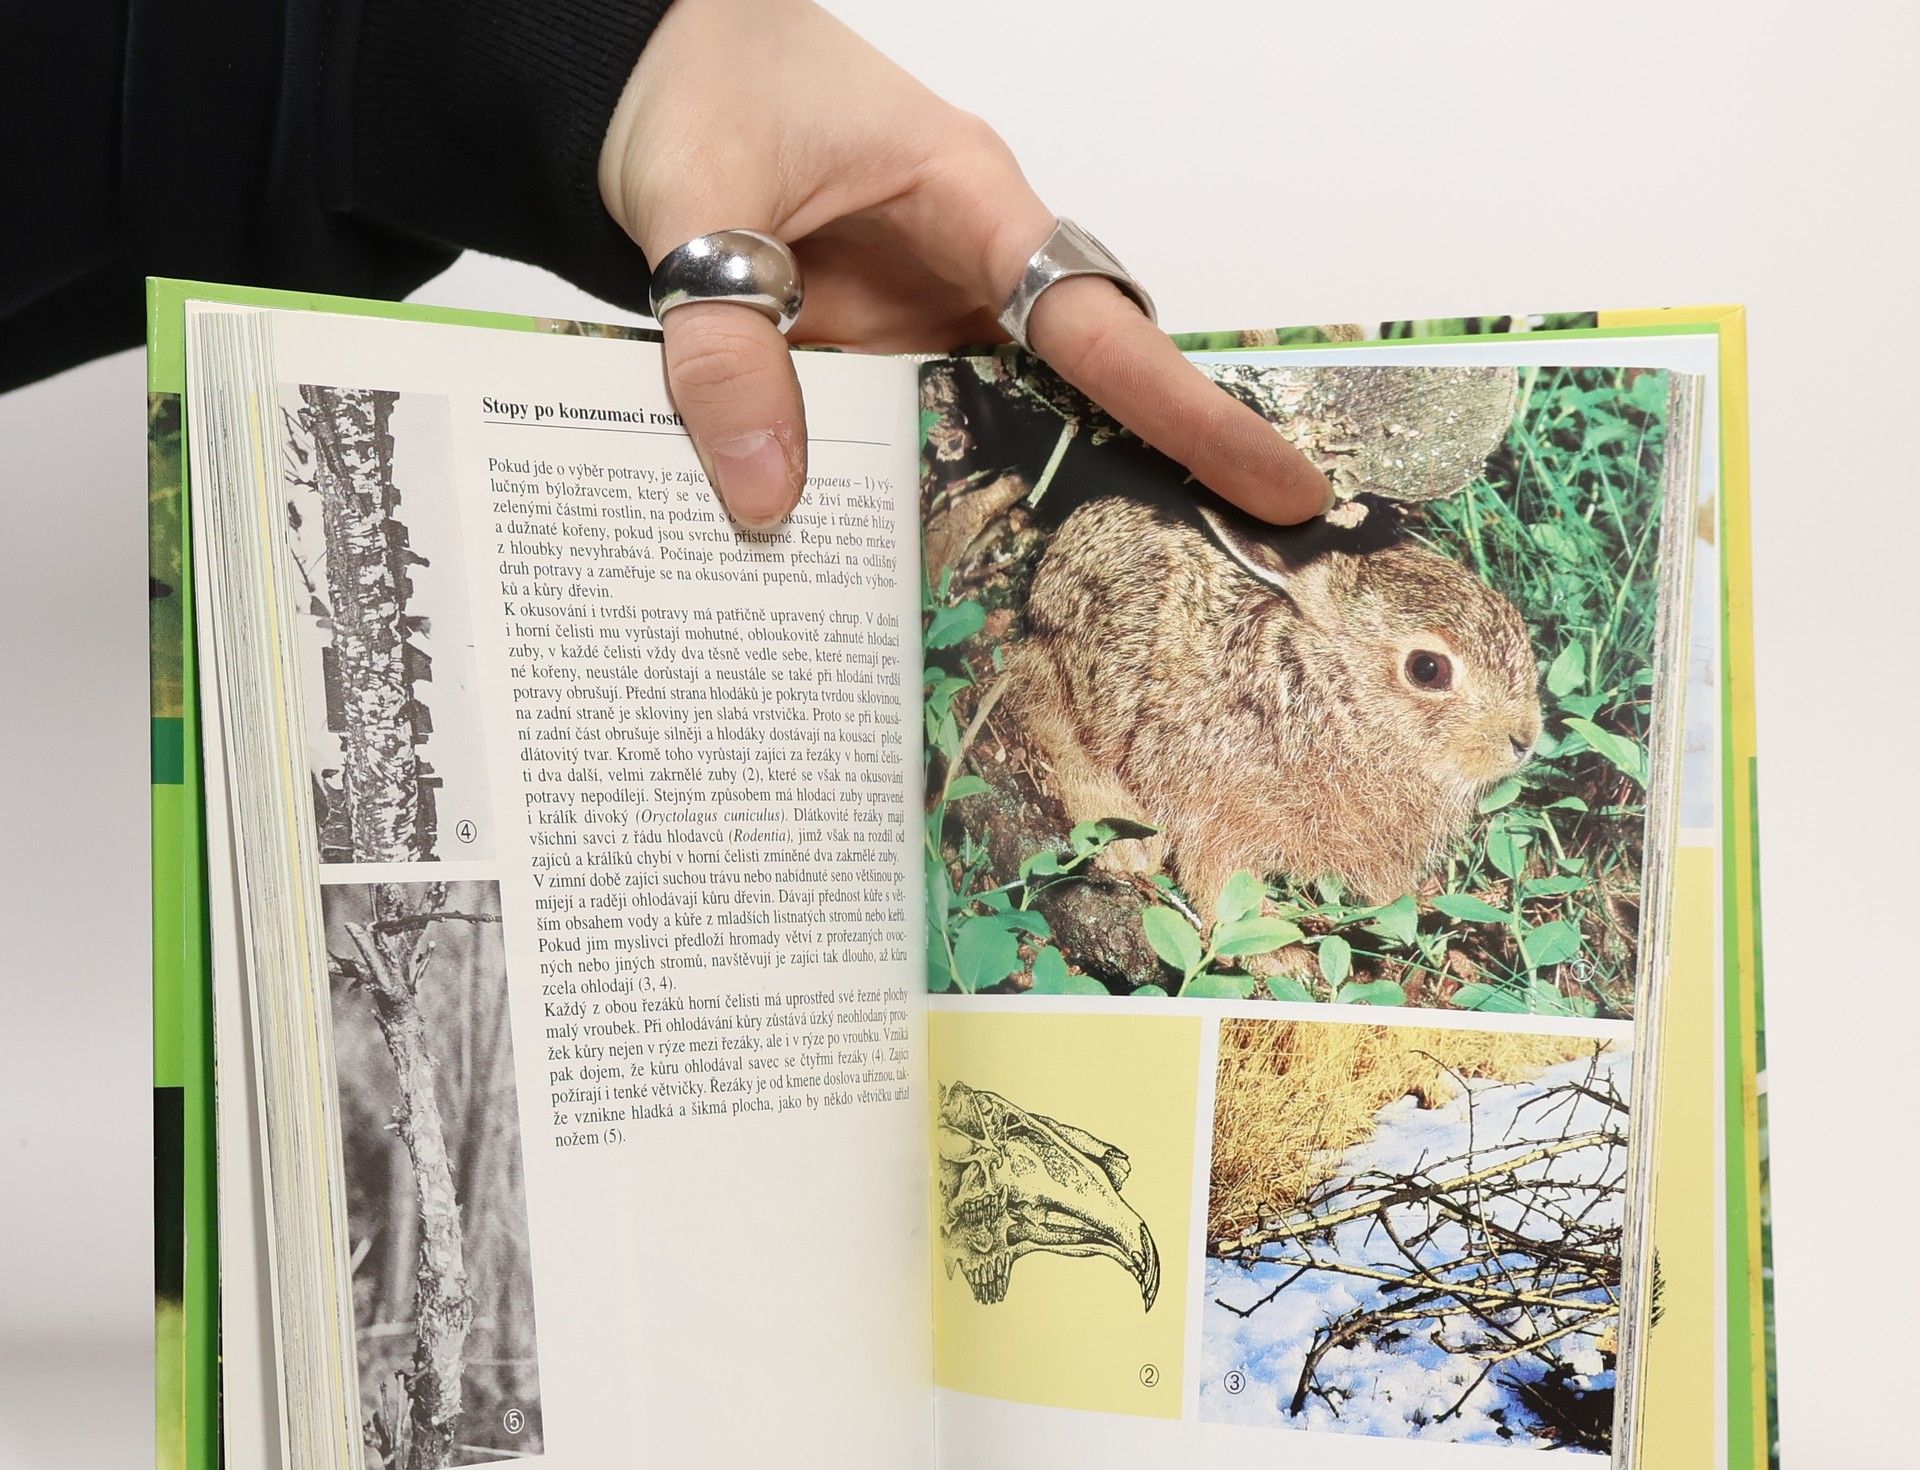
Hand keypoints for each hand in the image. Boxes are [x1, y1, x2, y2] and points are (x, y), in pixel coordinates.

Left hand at [599, 0, 1329, 528]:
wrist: (630, 72)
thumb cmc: (689, 81)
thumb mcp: (697, 203)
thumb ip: (725, 345)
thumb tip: (770, 503)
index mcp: (965, 198)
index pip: (1095, 321)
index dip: (1186, 412)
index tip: (1273, 483)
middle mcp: (964, 266)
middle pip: (1087, 388)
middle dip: (1157, 484)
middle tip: (1241, 584)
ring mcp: (921, 319)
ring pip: (1007, 432)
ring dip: (1035, 522)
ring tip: (1092, 639)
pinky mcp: (872, 359)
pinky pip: (920, 443)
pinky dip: (927, 512)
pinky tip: (921, 591)